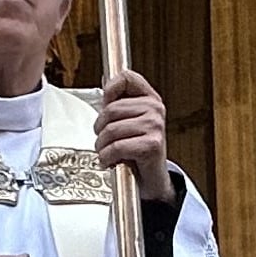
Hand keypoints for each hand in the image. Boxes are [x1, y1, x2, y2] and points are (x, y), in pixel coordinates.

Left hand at [92, 69, 171, 198]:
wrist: (152, 178)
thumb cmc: (137, 150)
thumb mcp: (129, 122)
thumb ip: (118, 103)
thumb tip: (105, 82)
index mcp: (150, 98)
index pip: (127, 78)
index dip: (110, 89)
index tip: (105, 104)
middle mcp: (155, 108)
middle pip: (111, 109)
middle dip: (100, 128)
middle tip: (103, 140)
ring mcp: (155, 126)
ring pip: (111, 130)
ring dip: (102, 146)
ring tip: (106, 152)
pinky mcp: (152, 145)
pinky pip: (117, 146)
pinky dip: (107, 157)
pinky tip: (110, 161)